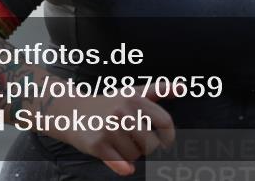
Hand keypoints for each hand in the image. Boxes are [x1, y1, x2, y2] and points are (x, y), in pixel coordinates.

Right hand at [43, 85, 175, 175]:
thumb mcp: (132, 92)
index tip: (165, 142)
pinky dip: (124, 167)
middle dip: (146, 147)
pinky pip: (121, 164)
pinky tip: (123, 164)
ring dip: (131, 154)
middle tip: (135, 142)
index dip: (169, 136)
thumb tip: (183, 87)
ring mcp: (109, 128)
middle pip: (151, 144)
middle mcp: (122, 111)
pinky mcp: (97, 144)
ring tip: (119, 143)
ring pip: (135, 155)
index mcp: (134, 98)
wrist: (71, 112)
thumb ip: (158, 89)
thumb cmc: (108, 104)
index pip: (165, 122)